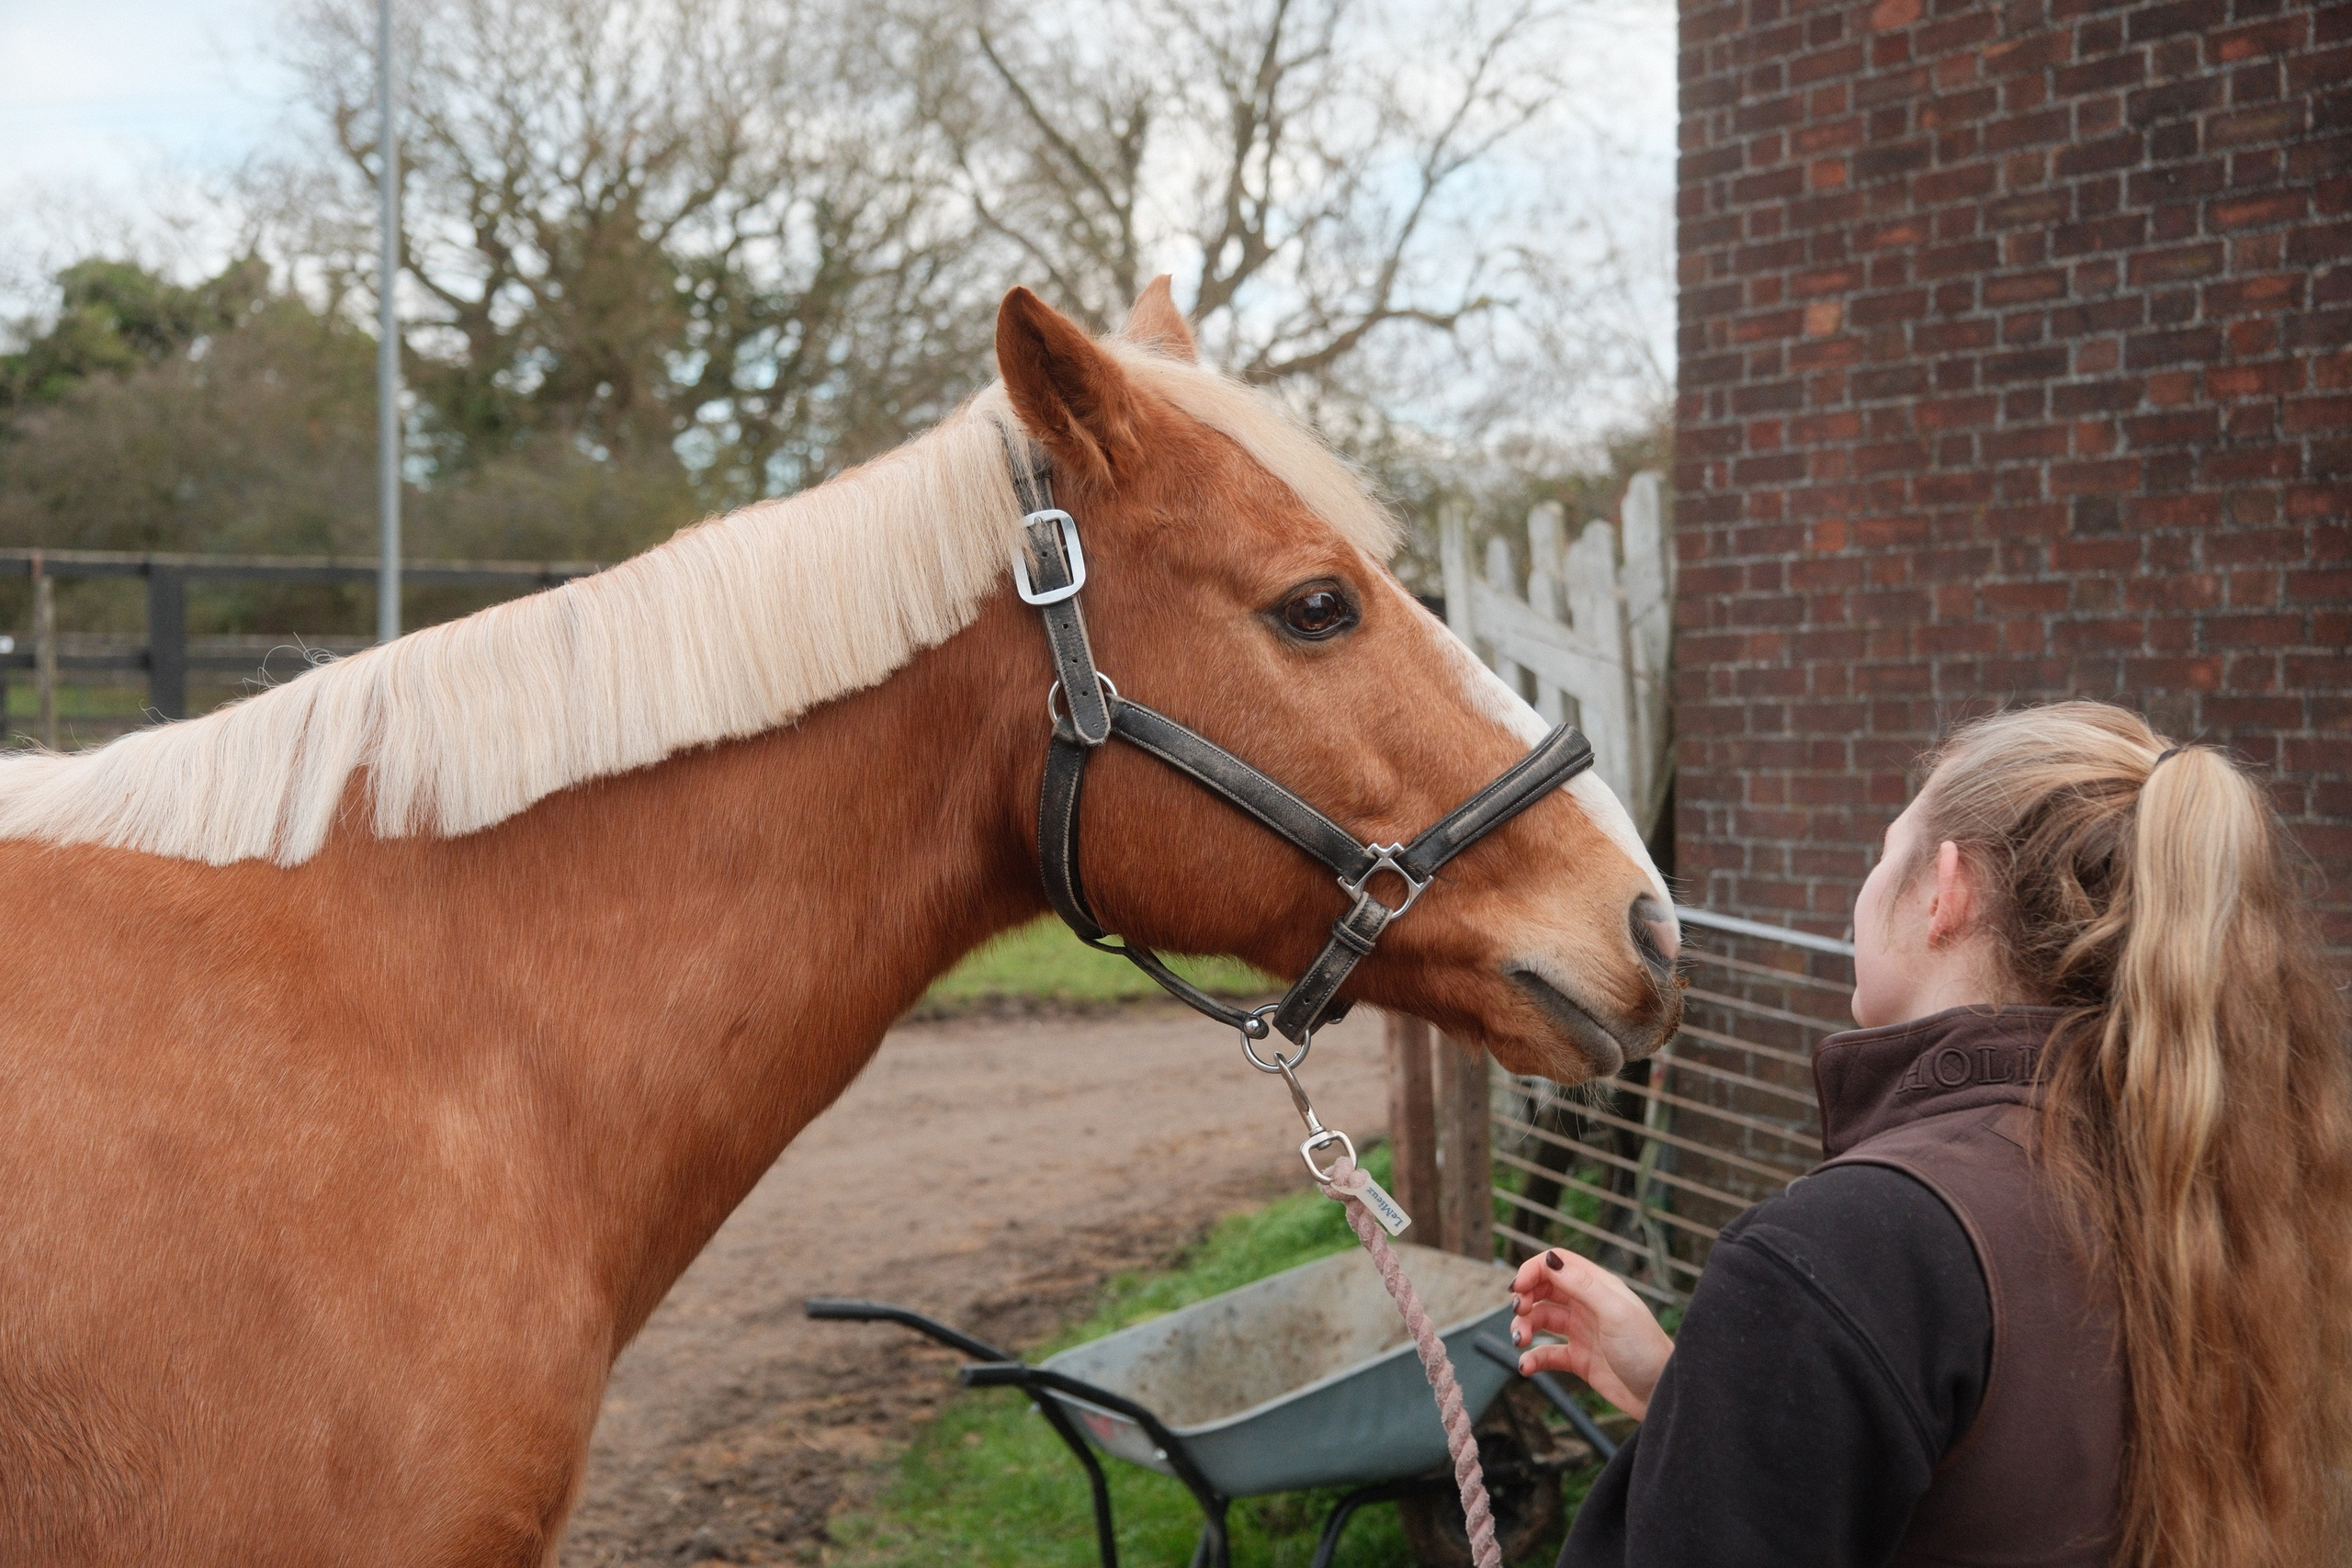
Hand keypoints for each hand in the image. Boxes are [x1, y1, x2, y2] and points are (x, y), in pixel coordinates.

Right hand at [1509, 1248, 1674, 1420]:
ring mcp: (1583, 1332)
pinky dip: (1533, 1358)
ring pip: (1542, 1319)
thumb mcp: (1615, 1312)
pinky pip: (1548, 1354)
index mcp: (1598, 1287)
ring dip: (1525, 1327)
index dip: (1533, 1270)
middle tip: (1519, 1314)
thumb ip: (1582, 1285)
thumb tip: (1550, 1259)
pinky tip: (1526, 1366)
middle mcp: (1588, 1305)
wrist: (1662, 1396)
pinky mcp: (1580, 1360)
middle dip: (1525, 1298)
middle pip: (1544, 1289)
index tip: (1517, 1289)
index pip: (1557, 1264)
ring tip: (1520, 1341)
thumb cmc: (1646, 1350)